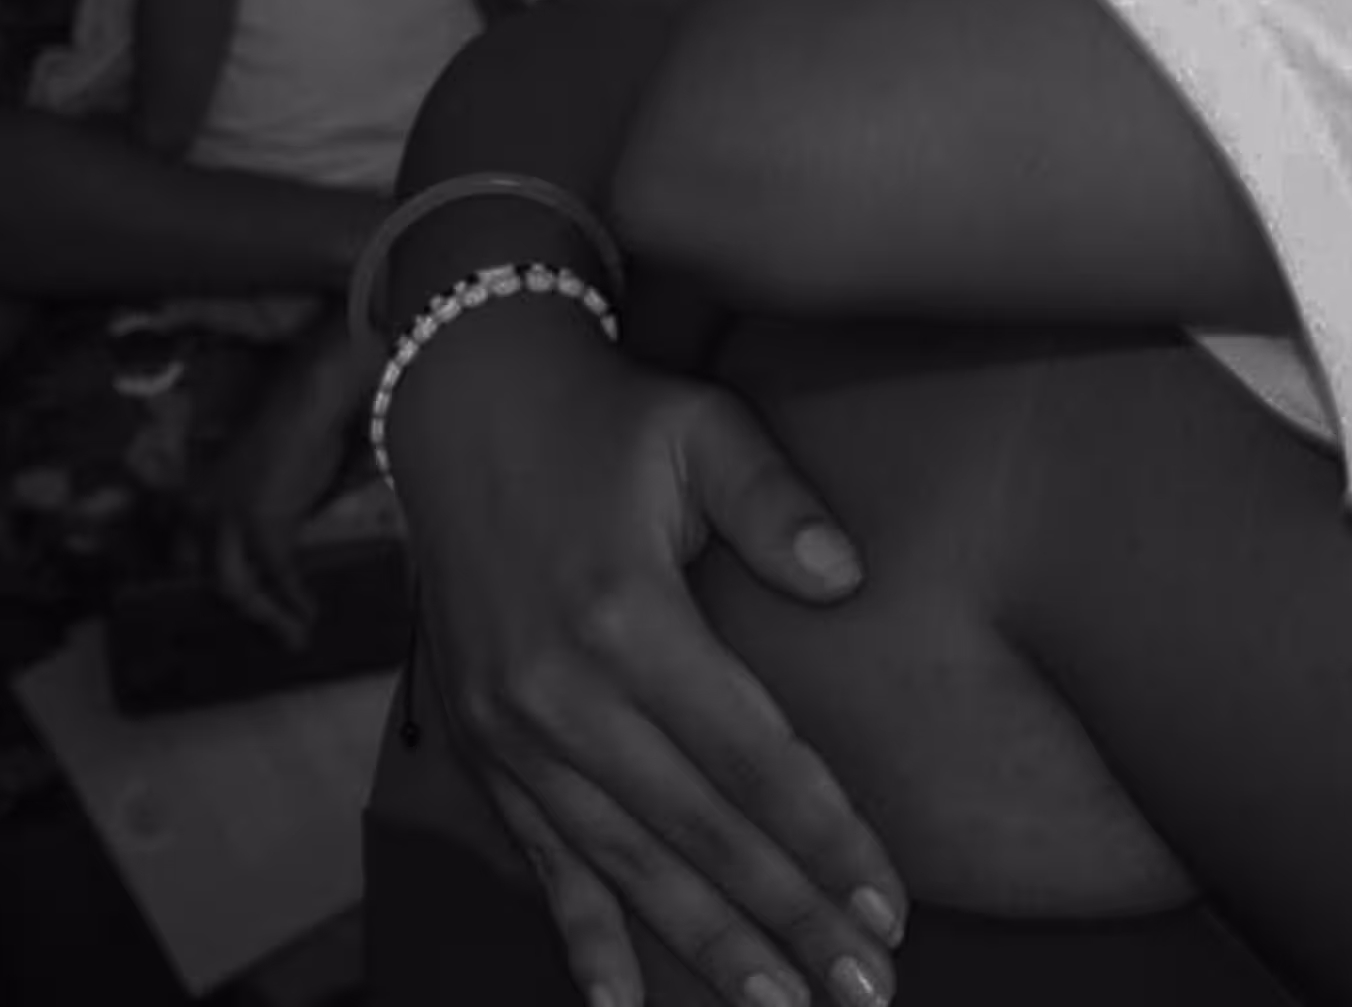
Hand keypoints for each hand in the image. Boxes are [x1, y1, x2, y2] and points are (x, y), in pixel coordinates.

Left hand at [201, 341, 366, 647]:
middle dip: (243, 611)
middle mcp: (197, 513)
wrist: (309, 404)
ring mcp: (225, 520)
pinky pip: (277, 572)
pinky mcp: (261, 524)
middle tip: (274, 634)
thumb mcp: (256, 483)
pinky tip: (310, 611)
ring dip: (267, 617)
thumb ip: (250, 519)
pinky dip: (295, 597)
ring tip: (295, 637)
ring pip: (236, 587)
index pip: (185, 560)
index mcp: (190, 501)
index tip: (242, 611)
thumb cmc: (292, 433)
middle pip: (210, 581)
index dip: (211, 590)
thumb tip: (270, 559)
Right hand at [385, 296, 906, 1006]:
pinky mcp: (478, 746)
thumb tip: (848, 581)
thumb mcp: (700, 424)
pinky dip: (582, 939)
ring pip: (624, 865)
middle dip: (788, 918)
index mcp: (625, 617)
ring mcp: (508, 730)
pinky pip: (538, 861)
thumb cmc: (607, 414)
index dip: (826, 837)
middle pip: (697, 832)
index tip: (892, 905)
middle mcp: (558, 693)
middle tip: (864, 989)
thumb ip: (776, 502)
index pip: (751, 757)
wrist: (460, 403)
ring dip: (705, 947)